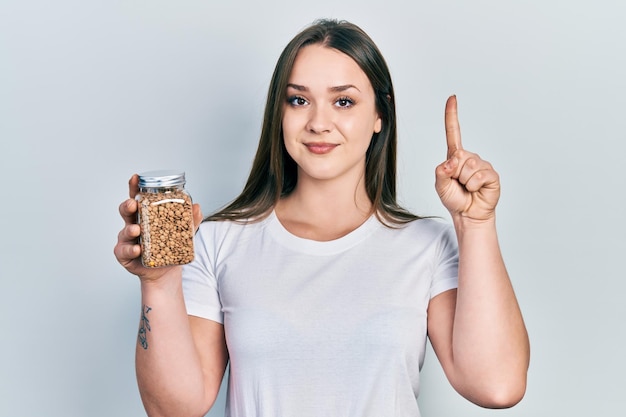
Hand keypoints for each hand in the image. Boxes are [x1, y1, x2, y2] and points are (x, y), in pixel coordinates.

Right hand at [113, 174, 203, 281]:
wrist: (165, 272)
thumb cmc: (170, 247)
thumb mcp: (183, 233)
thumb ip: (190, 221)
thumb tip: (197, 207)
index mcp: (146, 215)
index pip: (138, 197)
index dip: (134, 187)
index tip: (135, 177)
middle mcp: (134, 224)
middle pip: (127, 211)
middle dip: (128, 205)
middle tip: (133, 204)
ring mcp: (127, 239)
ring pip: (124, 231)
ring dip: (130, 229)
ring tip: (137, 230)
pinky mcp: (124, 254)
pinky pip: (124, 250)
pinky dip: (131, 250)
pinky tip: (138, 249)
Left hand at [435, 96, 499, 221]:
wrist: (468, 214)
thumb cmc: (454, 198)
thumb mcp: (440, 185)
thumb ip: (441, 171)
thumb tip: (453, 161)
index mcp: (455, 156)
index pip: (453, 132)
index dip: (452, 115)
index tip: (452, 97)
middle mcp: (469, 157)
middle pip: (458, 156)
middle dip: (455, 174)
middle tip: (458, 184)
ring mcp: (482, 165)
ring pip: (468, 167)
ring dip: (464, 181)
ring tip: (467, 188)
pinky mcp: (492, 174)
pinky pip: (478, 176)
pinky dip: (473, 186)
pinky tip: (476, 190)